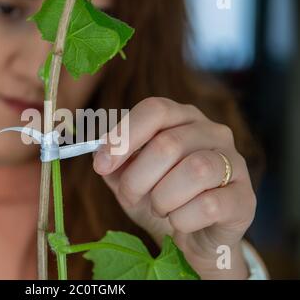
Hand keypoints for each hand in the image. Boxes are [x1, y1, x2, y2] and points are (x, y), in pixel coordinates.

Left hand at [93, 97, 256, 278]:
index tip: (102, 165)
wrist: (192, 236)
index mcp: (182, 118)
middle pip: (168, 143)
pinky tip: (180, 221)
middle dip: (138, 178)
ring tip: (160, 208)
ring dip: (163, 198)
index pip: (154, 110)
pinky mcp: (245, 198)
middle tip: (130, 196)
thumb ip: (113, 162)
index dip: (124, 137)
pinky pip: (210, 205)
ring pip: (195, 170)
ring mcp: (234, 162)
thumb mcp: (129, 177)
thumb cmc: (161, 198)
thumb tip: (100, 156)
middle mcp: (212, 132)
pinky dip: (183, 219)